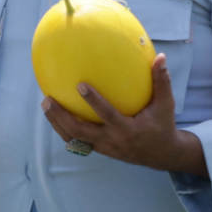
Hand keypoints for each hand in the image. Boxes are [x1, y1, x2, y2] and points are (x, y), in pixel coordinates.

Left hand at [40, 54, 206, 175]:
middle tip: (47, 99)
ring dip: (57, 123)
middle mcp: (112, 140)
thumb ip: (161, 81)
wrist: (162, 155)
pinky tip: (55, 114)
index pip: (108, 115)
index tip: (79, 85)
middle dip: (61, 116)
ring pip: (74, 138)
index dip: (93, 101)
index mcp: (128, 129)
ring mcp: (104, 148)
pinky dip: (64, 129)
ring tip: (45, 104)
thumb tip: (160, 57)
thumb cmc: (163, 125)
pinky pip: (77, 141)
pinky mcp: (100, 150)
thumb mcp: (166, 105)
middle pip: (80, 131)